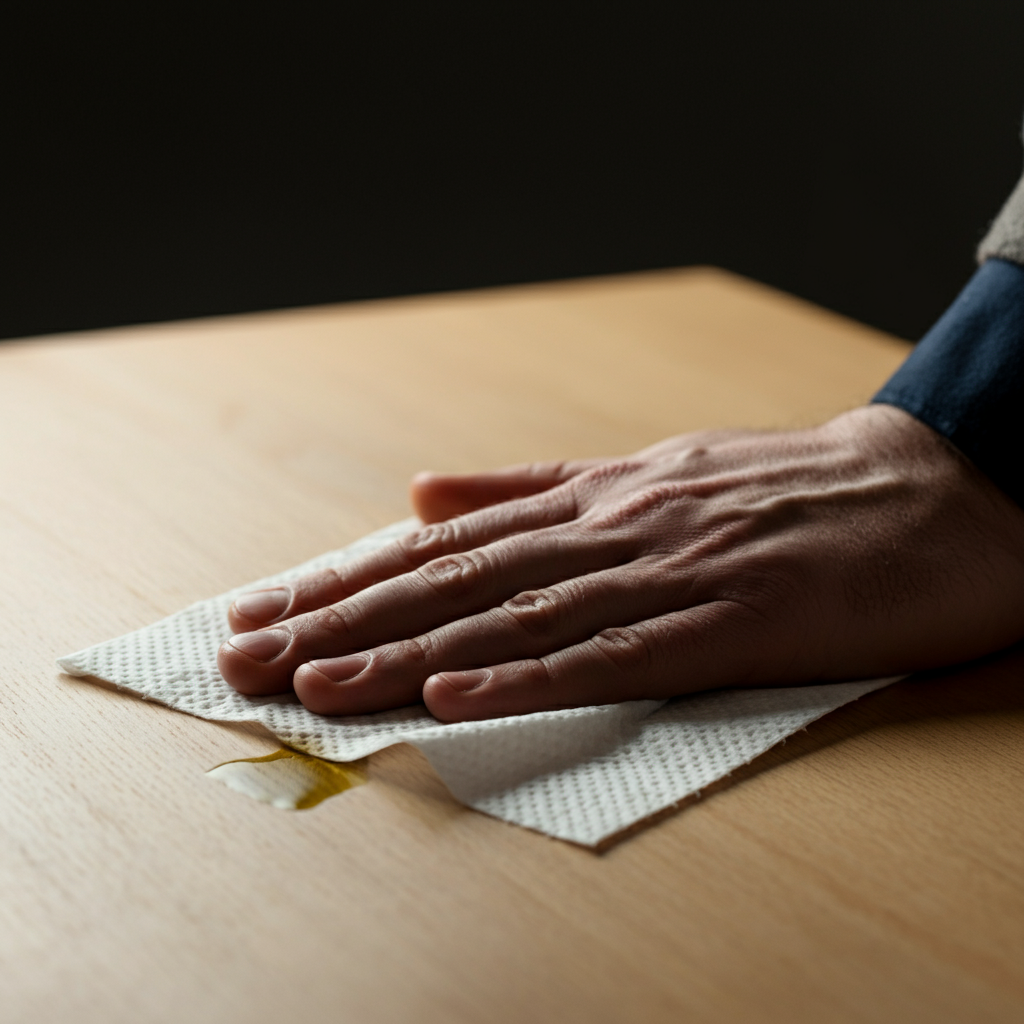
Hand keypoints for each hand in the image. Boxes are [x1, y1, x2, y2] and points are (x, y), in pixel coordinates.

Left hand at [216, 405, 1023, 720]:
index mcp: (590, 496)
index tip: (266, 611)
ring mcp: (665, 573)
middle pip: (453, 578)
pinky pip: (612, 655)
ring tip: (314, 686)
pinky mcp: (726, 623)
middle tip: (246, 657)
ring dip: (406, 654)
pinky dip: (528, 677)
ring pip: (511, 617)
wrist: (926, 490)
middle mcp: (609, 528)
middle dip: (341, 621)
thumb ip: (532, 488)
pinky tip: (455, 695)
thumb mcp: (647, 473)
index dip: (345, 579)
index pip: (442, 544)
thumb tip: (425, 496)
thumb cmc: (784, 489)